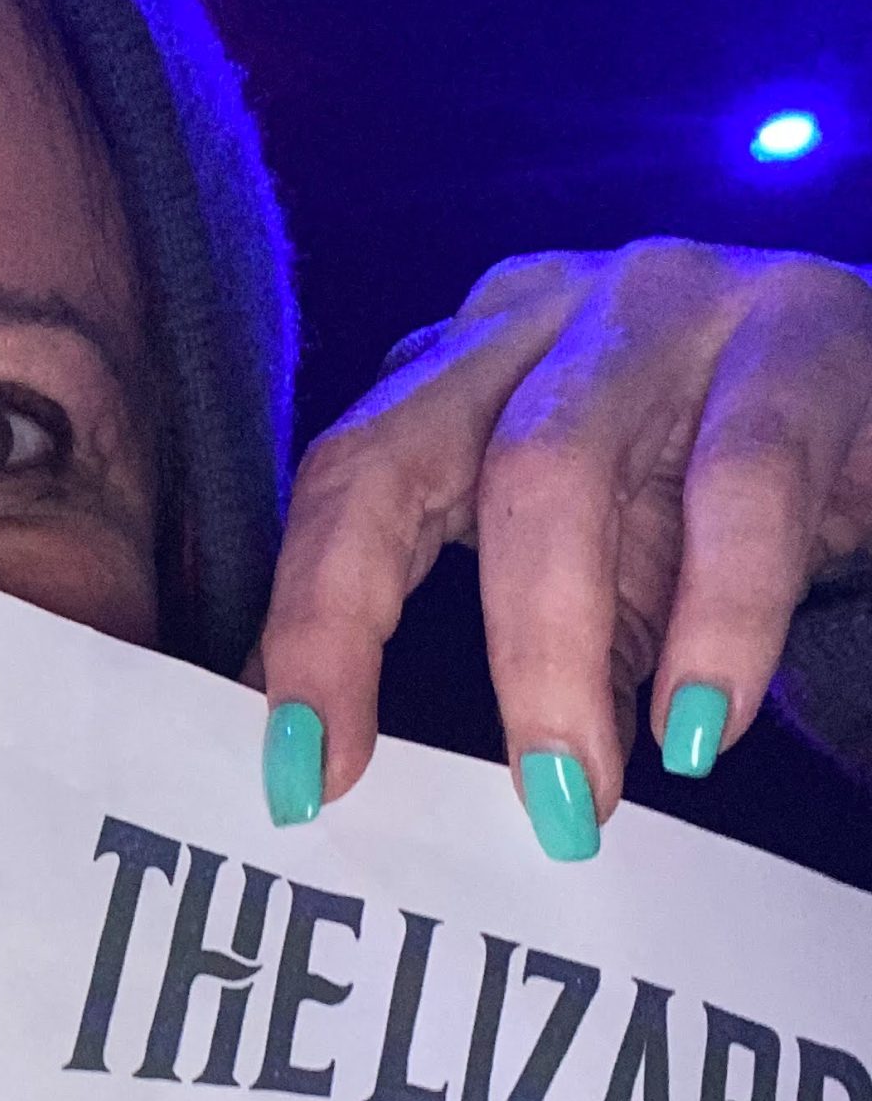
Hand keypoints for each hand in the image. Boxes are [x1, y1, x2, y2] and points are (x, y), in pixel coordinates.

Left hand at [257, 239, 871, 854]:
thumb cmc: (744, 486)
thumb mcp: (614, 567)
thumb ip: (528, 652)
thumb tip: (399, 785)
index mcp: (470, 366)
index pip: (344, 481)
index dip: (305, 626)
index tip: (295, 773)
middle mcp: (542, 318)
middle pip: (398, 457)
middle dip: (359, 630)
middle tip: (361, 780)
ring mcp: (667, 305)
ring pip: (550, 471)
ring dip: (546, 655)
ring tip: (572, 795)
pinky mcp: (805, 332)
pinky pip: (744, 483)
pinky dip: (721, 620)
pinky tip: (703, 722)